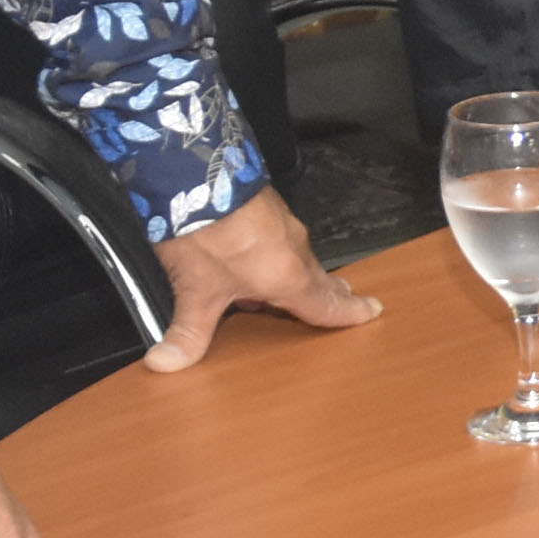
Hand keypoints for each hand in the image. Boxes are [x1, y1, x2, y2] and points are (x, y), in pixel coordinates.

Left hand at [142, 187, 381, 372]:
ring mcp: (283, 225)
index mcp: (288, 278)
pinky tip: (264, 255)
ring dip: (305, 273)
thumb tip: (166, 364)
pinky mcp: (268, 208)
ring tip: (304, 285)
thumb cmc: (207, 233)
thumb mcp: (195, 291)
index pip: (326, 304)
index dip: (348, 313)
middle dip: (333, 292)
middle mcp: (294, 251)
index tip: (372, 311)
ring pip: (302, 257)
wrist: (200, 173)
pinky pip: (285, 238)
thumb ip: (187, 332)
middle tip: (348, 299)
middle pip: (320, 280)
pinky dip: (283, 253)